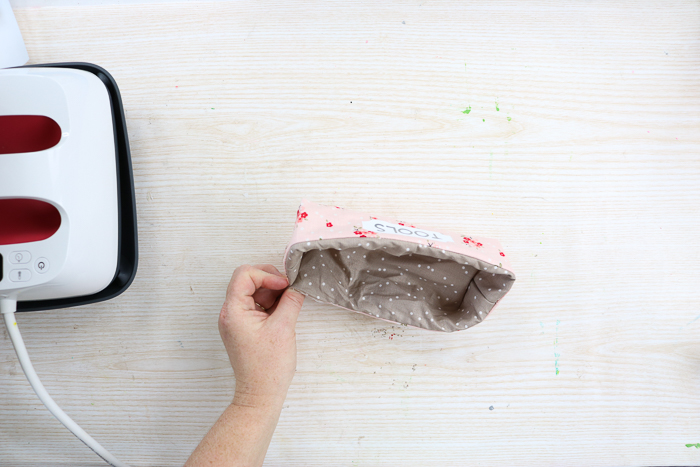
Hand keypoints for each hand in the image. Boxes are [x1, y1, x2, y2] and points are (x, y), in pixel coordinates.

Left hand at [218, 264, 304, 405]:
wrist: (261, 394)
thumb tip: (297, 285)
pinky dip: (270, 303)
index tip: (284, 284)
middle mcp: (230, 313)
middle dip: (270, 281)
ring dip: (272, 292)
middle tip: (289, 290)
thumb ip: (291, 300)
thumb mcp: (284, 327)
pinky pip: (256, 305)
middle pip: (247, 280)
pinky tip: (283, 312)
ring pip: (253, 292)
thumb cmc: (268, 367)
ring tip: (288, 304)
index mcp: (233, 311)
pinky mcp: (244, 327)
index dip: (267, 274)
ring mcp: (236, 320)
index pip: (245, 274)